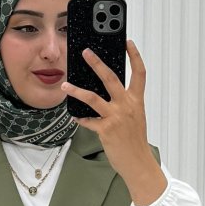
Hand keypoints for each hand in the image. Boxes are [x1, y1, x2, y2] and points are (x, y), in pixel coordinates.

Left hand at [60, 40, 150, 180]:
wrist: (138, 163)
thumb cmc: (136, 142)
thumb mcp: (135, 118)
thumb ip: (124, 104)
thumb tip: (109, 95)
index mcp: (136, 101)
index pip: (139, 73)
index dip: (135, 56)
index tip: (128, 43)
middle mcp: (126, 106)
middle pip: (110, 78)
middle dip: (97, 63)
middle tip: (86, 52)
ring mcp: (116, 117)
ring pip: (92, 97)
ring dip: (76, 90)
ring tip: (65, 84)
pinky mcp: (106, 130)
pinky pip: (88, 121)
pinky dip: (80, 119)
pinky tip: (75, 117)